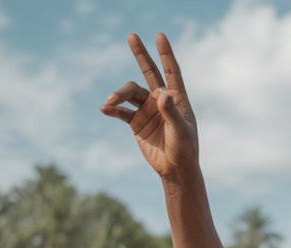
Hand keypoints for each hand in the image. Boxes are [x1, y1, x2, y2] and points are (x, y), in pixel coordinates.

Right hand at [100, 33, 198, 178]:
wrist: (174, 169)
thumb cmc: (184, 149)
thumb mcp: (180, 131)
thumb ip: (171, 112)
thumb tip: (161, 94)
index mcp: (176, 98)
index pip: (171, 71)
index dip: (166, 54)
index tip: (159, 36)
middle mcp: (160, 100)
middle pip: (149, 72)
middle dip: (141, 54)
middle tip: (132, 36)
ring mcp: (147, 110)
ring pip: (130, 93)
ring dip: (119, 94)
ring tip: (110, 101)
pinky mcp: (136, 122)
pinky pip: (121, 111)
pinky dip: (113, 109)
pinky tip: (105, 108)